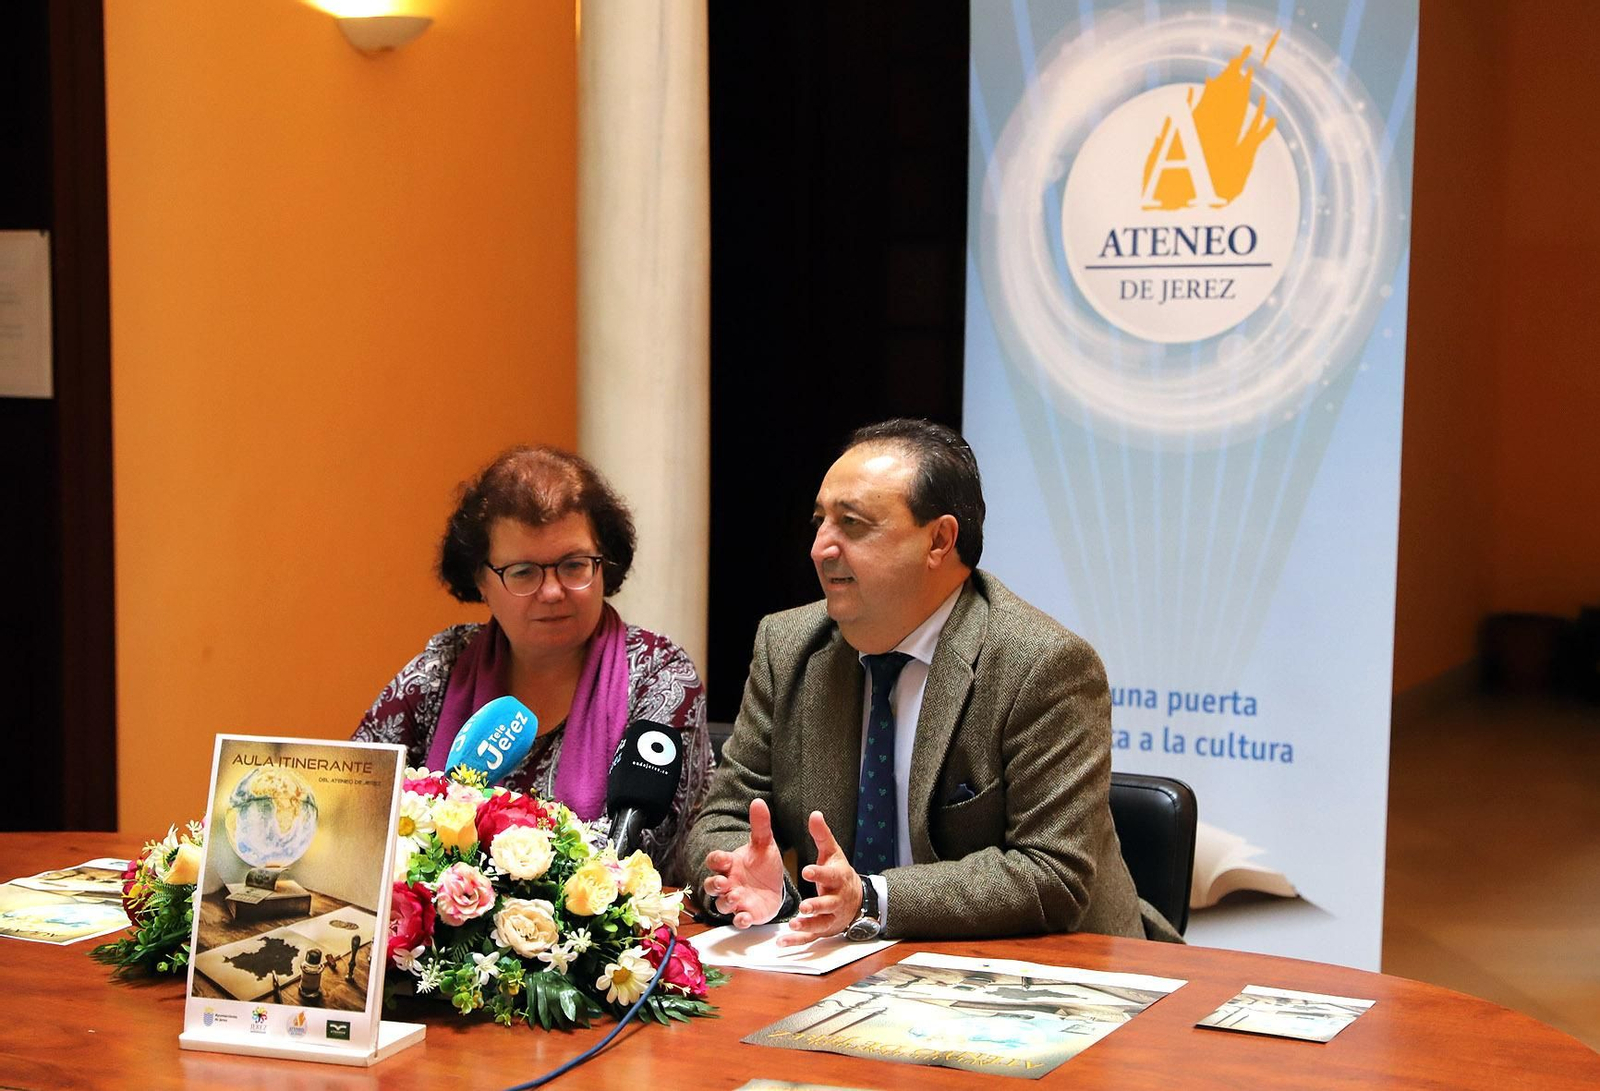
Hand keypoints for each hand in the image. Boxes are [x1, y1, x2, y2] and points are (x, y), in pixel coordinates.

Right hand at [701, 798, 786, 928]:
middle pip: (711, 885)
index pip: (715, 860)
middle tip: (723, 882)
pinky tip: (744, 918)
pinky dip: (739, 920)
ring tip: (735, 897)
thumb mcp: (765, 844)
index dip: (716, 860)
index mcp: (730, 864)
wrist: (775, 885)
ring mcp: (735, 900)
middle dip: (715, 885)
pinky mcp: (746, 914)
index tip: (723, 858)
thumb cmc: (763, 864)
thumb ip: (760, 825)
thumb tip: (758, 801)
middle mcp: (728, 883)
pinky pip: (738, 920)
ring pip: (721, 904)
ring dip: (726, 902)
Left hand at [776, 811, 862, 947]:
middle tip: (804, 906)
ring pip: (821, 923)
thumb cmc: (840, 873)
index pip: (829, 875)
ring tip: (793, 925)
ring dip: (808, 925)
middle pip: (827, 903)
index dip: (819, 873)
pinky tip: (783, 941)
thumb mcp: (833, 853)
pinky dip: (798, 941)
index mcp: (837, 878)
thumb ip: (822, 835)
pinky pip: (811, 936)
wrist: (857, 900)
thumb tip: (815, 814)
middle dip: (817, 905)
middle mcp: (836, 899)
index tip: (806, 871)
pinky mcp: (824, 929)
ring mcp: (831, 916)